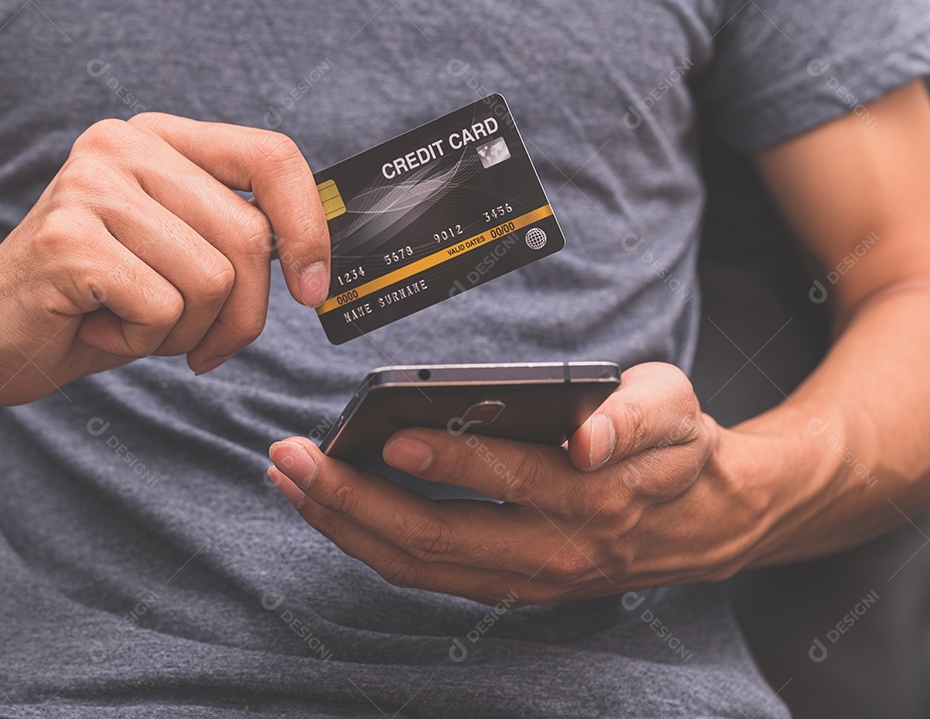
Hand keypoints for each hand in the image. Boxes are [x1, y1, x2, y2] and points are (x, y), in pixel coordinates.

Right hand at [0, 114, 328, 406]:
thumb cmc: (98, 304)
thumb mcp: (179, 258)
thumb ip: (235, 240)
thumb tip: (317, 263)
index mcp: (161, 139)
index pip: (272, 157)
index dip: (308, 228)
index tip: (312, 289)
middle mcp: (124, 146)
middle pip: (248, 237)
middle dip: (240, 316)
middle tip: (201, 344)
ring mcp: (91, 186)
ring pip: (211, 280)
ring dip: (183, 331)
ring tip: (129, 321)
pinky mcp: (68, 239)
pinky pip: (161, 309)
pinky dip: (141, 344)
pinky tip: (98, 328)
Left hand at [268, 363, 765, 604]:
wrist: (704, 519)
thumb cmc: (678, 448)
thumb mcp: (676, 408)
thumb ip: (637, 417)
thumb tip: (587, 441)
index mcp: (595, 500)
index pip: (507, 479)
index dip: (446, 460)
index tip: (386, 435)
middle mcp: (553, 552)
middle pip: (436, 538)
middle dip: (353, 500)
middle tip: (291, 458)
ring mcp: (526, 578)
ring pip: (418, 565)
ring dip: (345, 525)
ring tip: (290, 481)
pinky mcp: (509, 585)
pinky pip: (426, 573)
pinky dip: (369, 541)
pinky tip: (332, 507)